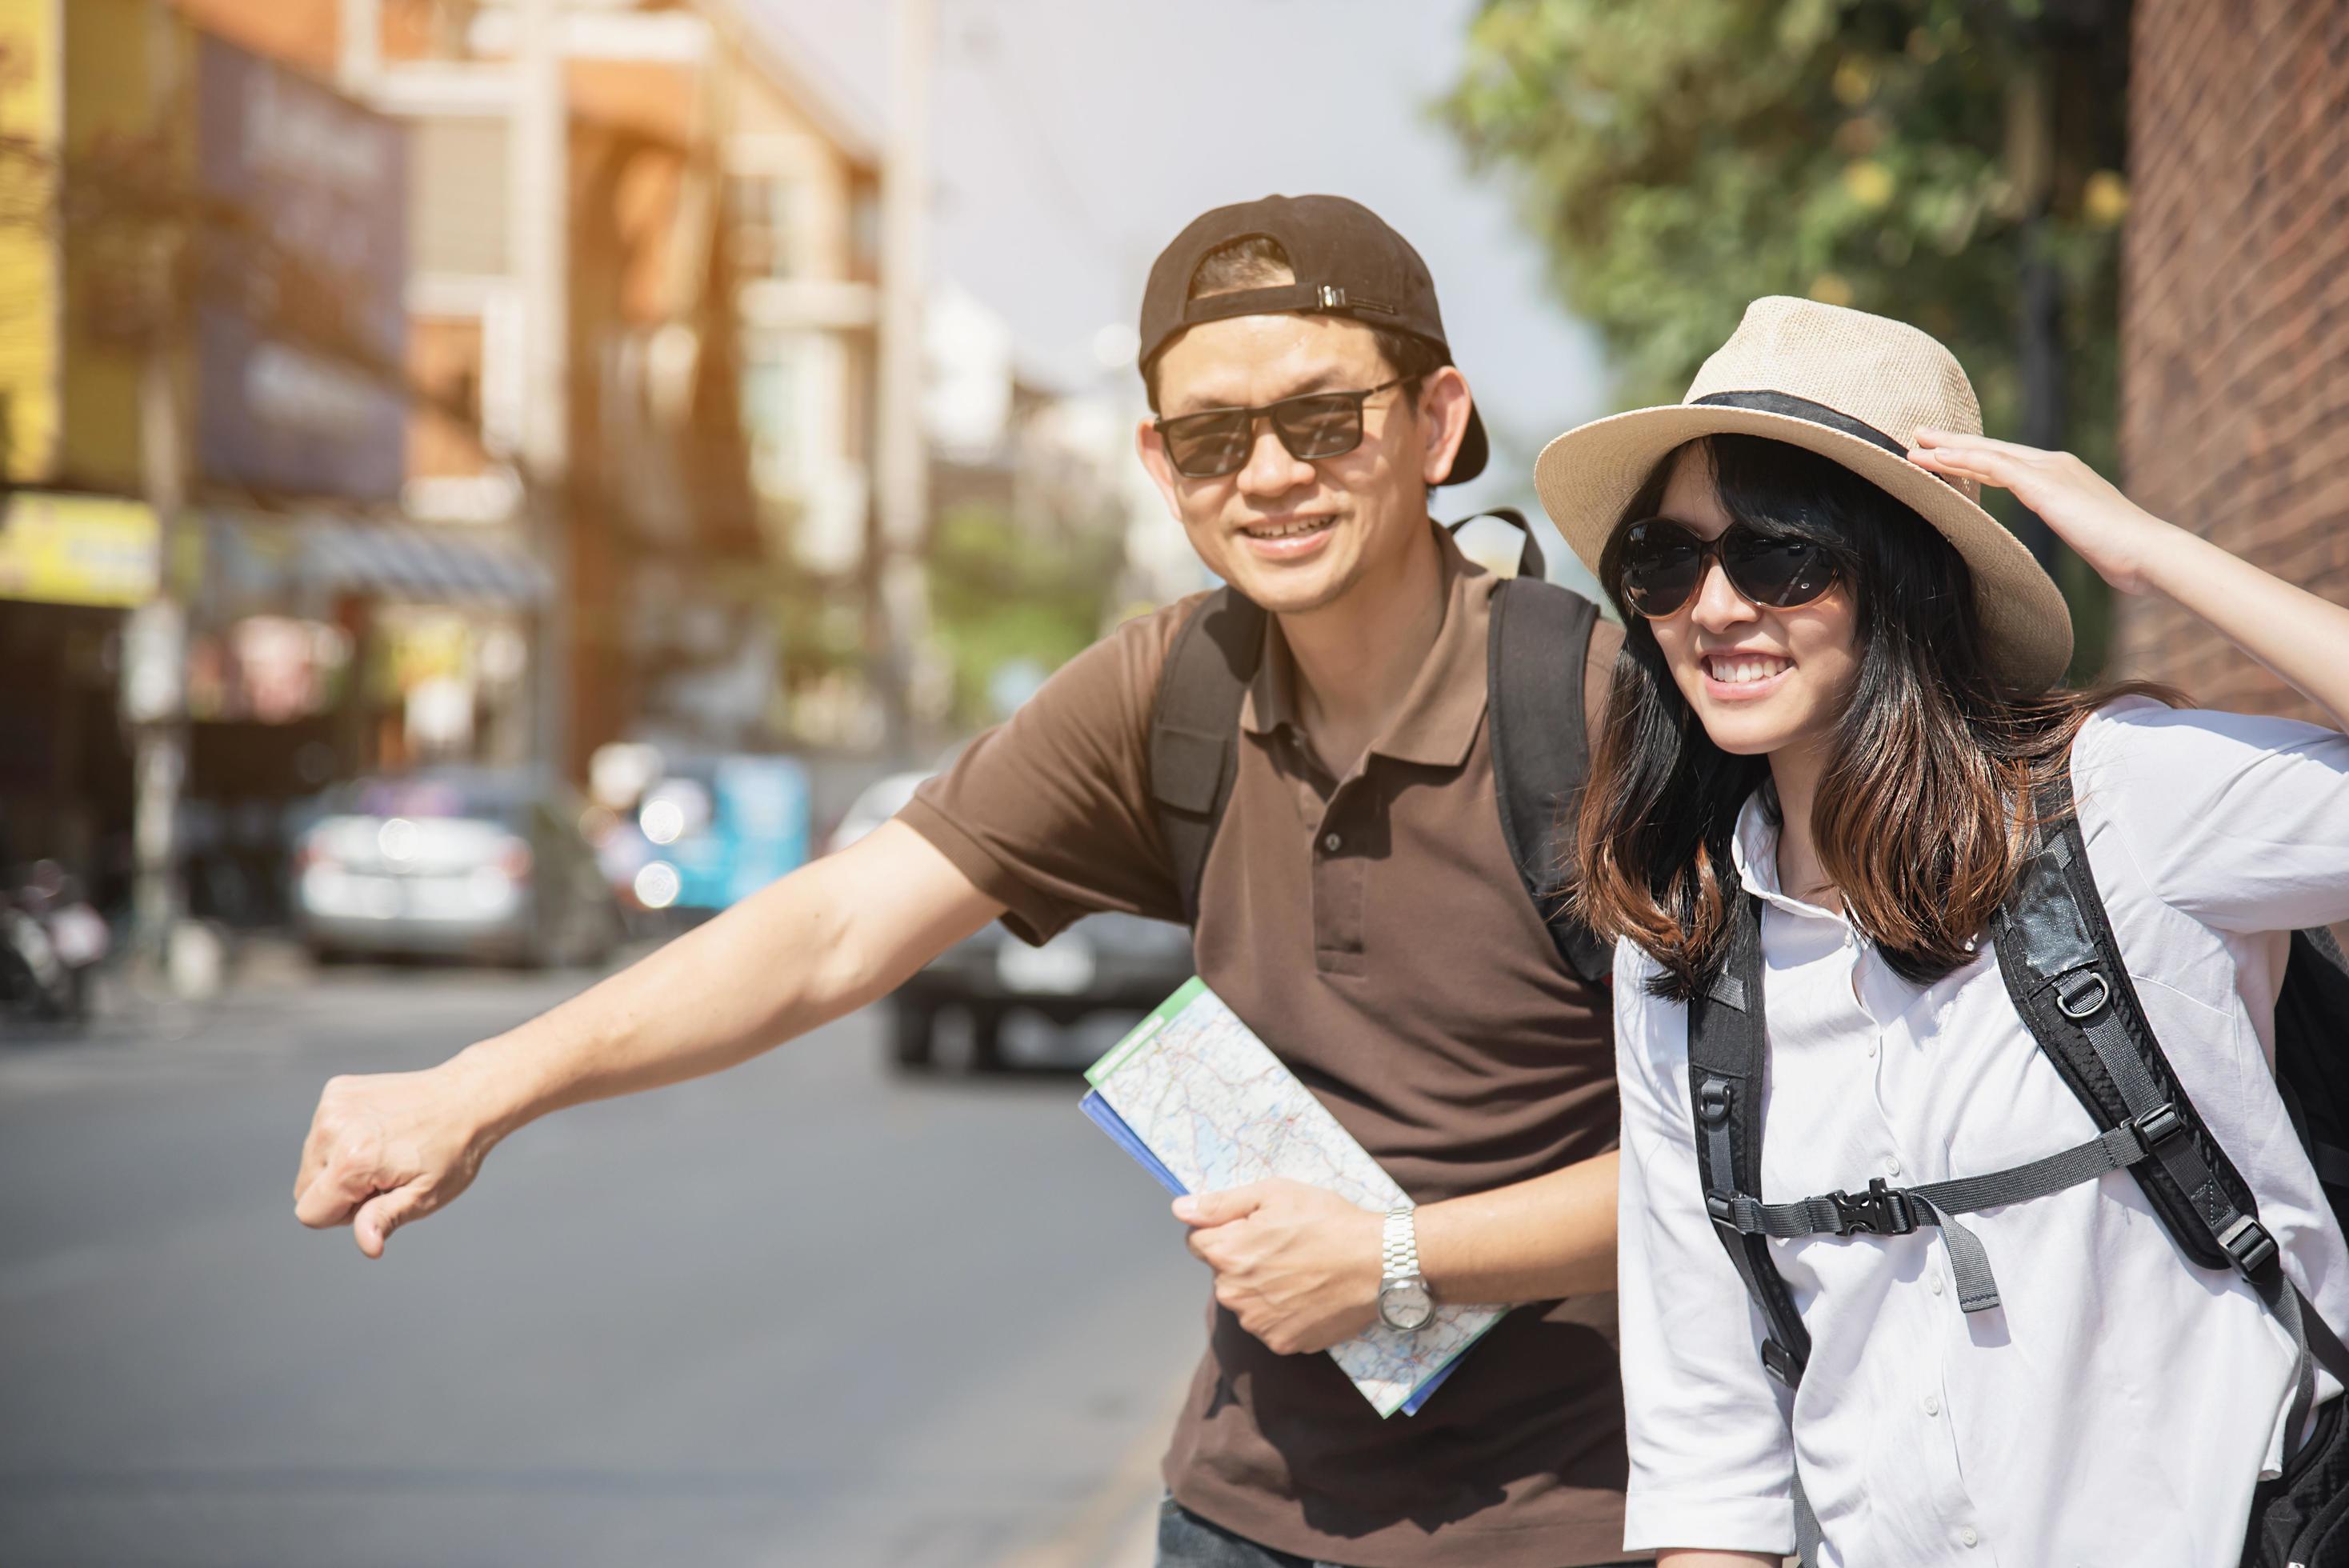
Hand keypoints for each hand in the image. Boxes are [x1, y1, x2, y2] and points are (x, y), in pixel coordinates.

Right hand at [293, 1059, 500, 1257]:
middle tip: (385, 1175)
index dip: (343, 1216)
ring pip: (311, 1161)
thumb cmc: (451, 1153)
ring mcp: (332, 1104)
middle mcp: (334, 1129)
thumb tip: (368, 1247)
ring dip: (339, 1165)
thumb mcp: (425, 1195)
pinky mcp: (336, 1090)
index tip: (377, 1197)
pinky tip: (379, 1131)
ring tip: (385, 1151)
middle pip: (305, 1189)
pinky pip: (321, 1133)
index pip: (309, 1213)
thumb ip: (385, 1219)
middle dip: (339, 1192)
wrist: (468, 1097)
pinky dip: (342, 1139)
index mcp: (352, 1161)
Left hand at [1174, 1179, 1382, 1354]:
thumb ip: (1220, 1204)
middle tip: (1284, 1245)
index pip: (1197, 1241)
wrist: (1379, 1263)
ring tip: (1301, 1269)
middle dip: (1243, 1258)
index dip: (1224, 1228)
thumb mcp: (1274, 1194)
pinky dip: (1283, 1311)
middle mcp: (1233, 1294)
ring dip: (1262, 1287)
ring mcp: (1258, 1323)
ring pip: (1246, 1300)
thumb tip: (1179, 1209)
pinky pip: (1270, 1323)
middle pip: (1222, 1273)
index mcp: (1226, 1254)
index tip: (1254, 1225)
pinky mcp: (1283, 1343)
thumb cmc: (1328, 1221)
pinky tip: (1308, 1293)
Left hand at [1906, 429, 2181, 595]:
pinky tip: (1936, 459)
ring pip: (1986, 453)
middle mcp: (2053, 464)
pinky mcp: (2042, 483)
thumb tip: (2069, 534)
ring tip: (1914, 445)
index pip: (2008, 461)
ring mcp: (2048, 470)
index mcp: (2062, 475)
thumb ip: (2069, 524)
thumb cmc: (2122, 552)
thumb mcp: (2085, 533)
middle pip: (1993, 449)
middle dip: (1954, 442)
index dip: (1974, 455)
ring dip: (1947, 449)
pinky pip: (1993, 466)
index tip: (1945, 453)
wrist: (2145, 550)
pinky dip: (1962, 460)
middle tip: (1920, 434)